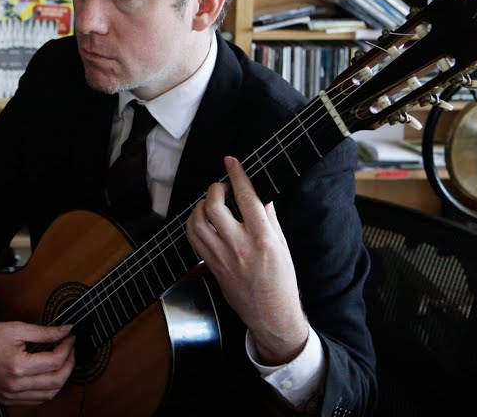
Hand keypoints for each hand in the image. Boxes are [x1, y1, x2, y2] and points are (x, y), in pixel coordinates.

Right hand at [0, 320, 74, 405]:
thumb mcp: (17, 328)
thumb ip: (44, 332)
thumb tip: (65, 331)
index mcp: (17, 366)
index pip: (54, 362)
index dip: (67, 348)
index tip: (69, 338)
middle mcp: (15, 385)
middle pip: (56, 381)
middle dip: (69, 364)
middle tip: (70, 350)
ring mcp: (11, 395)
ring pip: (49, 395)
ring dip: (60, 379)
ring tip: (61, 363)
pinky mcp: (8, 399)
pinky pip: (35, 400)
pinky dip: (47, 390)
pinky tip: (47, 376)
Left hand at [185, 156, 308, 364]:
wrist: (272, 315)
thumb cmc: (282, 281)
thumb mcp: (284, 246)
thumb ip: (269, 218)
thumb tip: (261, 194)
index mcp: (263, 239)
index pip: (246, 198)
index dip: (237, 175)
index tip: (231, 161)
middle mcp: (239, 246)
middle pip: (215, 206)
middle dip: (215, 188)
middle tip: (223, 186)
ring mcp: (222, 257)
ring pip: (198, 221)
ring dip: (201, 204)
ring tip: (211, 201)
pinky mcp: (211, 265)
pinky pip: (193, 238)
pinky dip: (193, 222)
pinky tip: (202, 218)